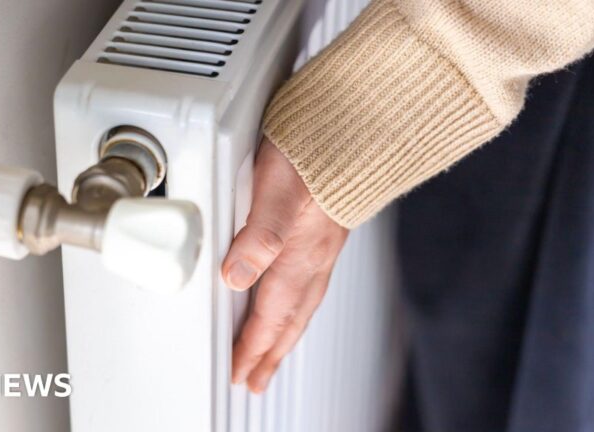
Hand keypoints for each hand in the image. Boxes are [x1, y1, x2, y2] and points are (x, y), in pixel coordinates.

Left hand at [222, 138, 348, 392]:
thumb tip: (235, 276)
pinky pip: (311, 286)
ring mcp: (322, 247)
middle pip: (288, 321)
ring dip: (284, 336)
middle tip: (256, 380)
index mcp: (298, 255)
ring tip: (272, 355)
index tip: (240, 373)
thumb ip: (260, 235)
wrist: (357, 127)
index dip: (251, 347)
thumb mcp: (278, 189)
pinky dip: (298, 307)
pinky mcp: (326, 233)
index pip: (269, 315)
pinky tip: (294, 300)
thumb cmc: (316, 152)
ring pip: (301, 306)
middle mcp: (313, 258)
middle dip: (270, 354)